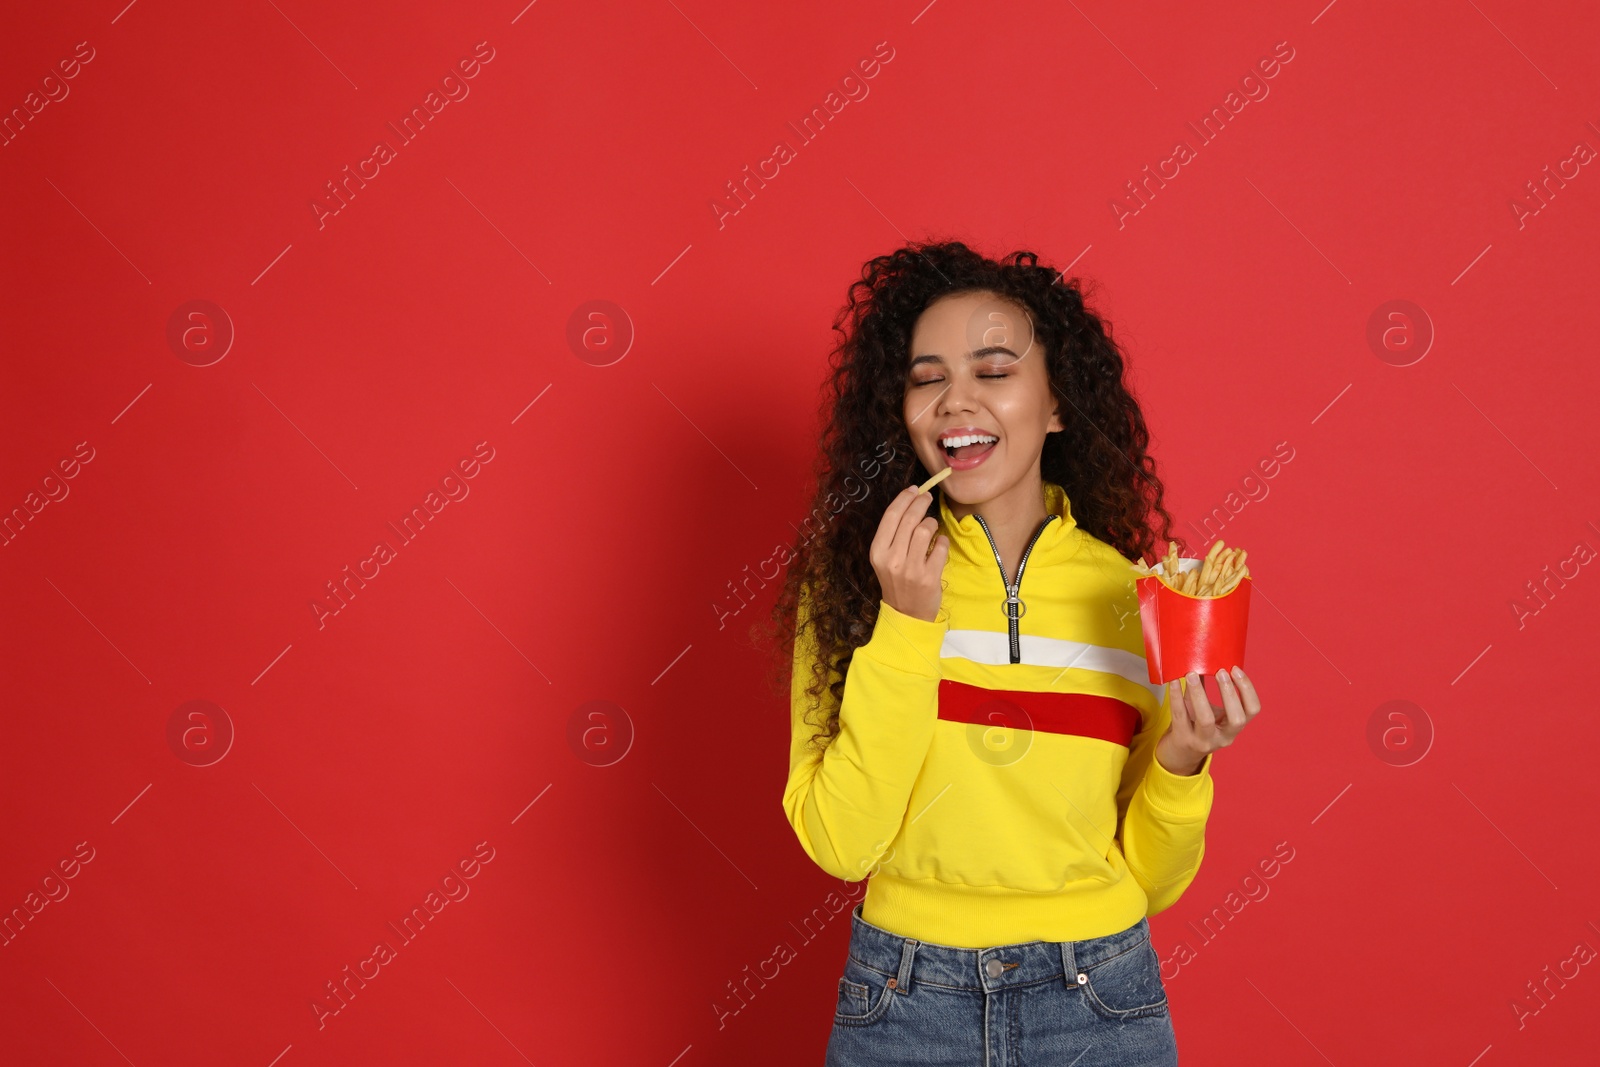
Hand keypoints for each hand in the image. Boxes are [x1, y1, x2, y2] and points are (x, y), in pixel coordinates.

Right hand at [870, 485, 949, 622]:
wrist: (906, 614)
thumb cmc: (897, 582)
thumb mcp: (885, 559)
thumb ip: (893, 535)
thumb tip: (909, 502)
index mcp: (878, 552)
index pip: (891, 516)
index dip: (904, 498)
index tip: (914, 490)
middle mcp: (891, 559)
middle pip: (909, 519)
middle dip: (920, 503)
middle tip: (927, 497)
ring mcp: (910, 569)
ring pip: (924, 530)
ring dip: (931, 523)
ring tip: (931, 526)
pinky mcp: (929, 577)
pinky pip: (940, 547)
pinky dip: (942, 542)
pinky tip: (939, 545)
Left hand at [1156, 666, 1261, 775]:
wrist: (1179, 753)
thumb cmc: (1197, 724)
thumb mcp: (1211, 710)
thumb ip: (1212, 689)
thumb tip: (1209, 657)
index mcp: (1234, 727)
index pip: (1253, 710)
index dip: (1247, 689)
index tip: (1235, 669)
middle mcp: (1224, 737)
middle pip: (1237, 719)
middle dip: (1230, 693)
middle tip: (1220, 672)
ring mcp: (1203, 741)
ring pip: (1206, 720)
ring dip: (1200, 694)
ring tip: (1191, 674)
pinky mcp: (1183, 739)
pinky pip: (1180, 716)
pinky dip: (1176, 697)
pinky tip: (1173, 682)